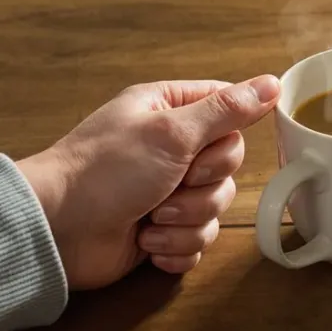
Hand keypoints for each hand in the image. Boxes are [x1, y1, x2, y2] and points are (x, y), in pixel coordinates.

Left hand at [17, 75, 280, 289]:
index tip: (201, 150)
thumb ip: (226, 109)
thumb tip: (274, 82)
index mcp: (169, 112)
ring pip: (216, 209)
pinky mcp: (161, 233)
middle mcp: (170, 150)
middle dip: (202, 189)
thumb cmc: (106, 171)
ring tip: (149, 221)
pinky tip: (146, 244)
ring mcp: (165, 192)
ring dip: (185, 222)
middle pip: (228, 169)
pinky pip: (197, 242)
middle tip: (168, 186)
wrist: (57, 231)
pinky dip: (175, 248)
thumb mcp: (171, 132)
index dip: (225, 138)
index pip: (229, 114)